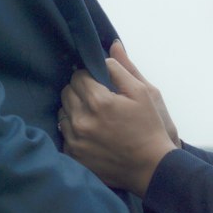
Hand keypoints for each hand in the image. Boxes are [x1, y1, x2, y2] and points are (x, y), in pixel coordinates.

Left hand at [59, 42, 178, 195]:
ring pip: (62, 113)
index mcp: (99, 101)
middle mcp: (82, 120)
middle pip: (66, 92)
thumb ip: (124, 68)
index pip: (78, 76)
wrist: (151, 167)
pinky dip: (73, 131)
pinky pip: (63, 134)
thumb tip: (112, 45)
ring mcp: (75, 140)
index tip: (99, 83)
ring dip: (74, 110)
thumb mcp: (144, 93)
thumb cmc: (149, 127)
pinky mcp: (73, 156)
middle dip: (79, 91)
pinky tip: (90, 134)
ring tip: (93, 117)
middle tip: (97, 99)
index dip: (88, 76)